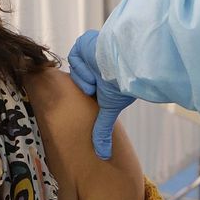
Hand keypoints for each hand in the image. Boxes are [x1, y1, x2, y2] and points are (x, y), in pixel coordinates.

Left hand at [68, 30, 134, 160]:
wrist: (125, 64)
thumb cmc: (121, 86)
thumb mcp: (108, 110)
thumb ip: (102, 130)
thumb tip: (103, 156)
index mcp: (99, 78)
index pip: (86, 86)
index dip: (88, 91)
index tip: (92, 96)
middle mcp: (94, 64)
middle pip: (79, 77)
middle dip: (87, 84)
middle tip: (94, 89)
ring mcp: (88, 53)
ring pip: (76, 68)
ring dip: (86, 77)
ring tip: (99, 79)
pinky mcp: (84, 43)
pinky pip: (74, 57)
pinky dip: (83, 66)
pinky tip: (94, 69)